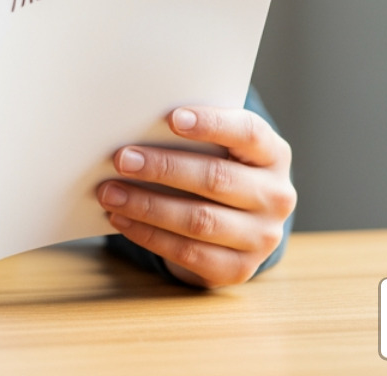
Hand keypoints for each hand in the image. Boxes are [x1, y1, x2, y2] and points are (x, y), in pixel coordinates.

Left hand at [97, 106, 294, 287]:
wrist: (240, 224)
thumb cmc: (218, 169)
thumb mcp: (220, 148)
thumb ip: (194, 136)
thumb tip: (136, 126)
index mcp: (273, 155)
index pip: (249, 133)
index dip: (212, 124)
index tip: (172, 118)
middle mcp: (276, 197)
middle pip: (217, 179)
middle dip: (164, 168)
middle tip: (121, 159)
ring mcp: (262, 237)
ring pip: (199, 220)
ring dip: (148, 206)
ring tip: (110, 192)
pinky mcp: (239, 269)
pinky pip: (188, 253)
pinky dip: (149, 235)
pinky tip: (121, 220)